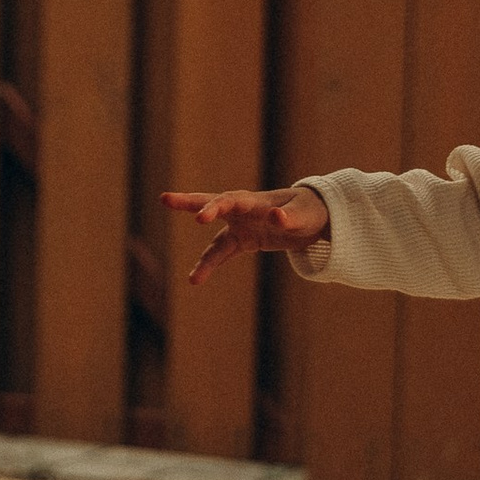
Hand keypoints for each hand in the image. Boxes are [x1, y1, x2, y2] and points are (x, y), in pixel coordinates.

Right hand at [161, 183, 330, 286]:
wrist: (315, 218)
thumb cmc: (310, 211)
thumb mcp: (304, 214)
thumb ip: (289, 216)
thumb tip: (275, 216)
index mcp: (254, 201)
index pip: (230, 201)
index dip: (215, 208)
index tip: (200, 218)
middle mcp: (243, 211)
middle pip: (211, 205)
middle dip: (188, 203)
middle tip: (164, 199)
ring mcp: (241, 226)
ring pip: (216, 239)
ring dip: (204, 258)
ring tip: (193, 279)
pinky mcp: (245, 240)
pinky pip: (223, 253)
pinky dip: (211, 265)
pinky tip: (196, 280)